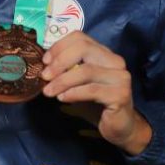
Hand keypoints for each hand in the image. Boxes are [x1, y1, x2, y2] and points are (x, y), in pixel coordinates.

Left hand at [39, 31, 150, 155]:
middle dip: (59, 61)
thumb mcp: (77, 83)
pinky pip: (92, 90)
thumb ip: (66, 70)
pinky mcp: (121, 94)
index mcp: (104, 53)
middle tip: (44, 76)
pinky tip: (63, 99)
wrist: (118, 126)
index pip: (80, 38)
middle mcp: (115, 61)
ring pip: (86, 71)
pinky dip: (73, 93)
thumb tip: (43, 65)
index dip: (59, 46)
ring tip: (49, 91)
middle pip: (83, 48)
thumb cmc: (95, 103)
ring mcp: (120, 77)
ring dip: (62, 81)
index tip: (45, 61)